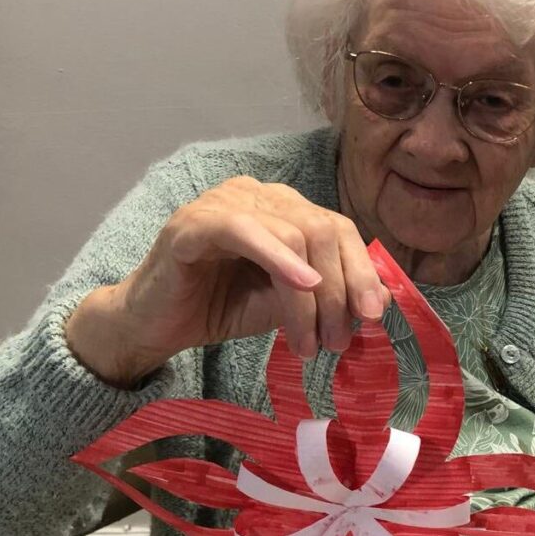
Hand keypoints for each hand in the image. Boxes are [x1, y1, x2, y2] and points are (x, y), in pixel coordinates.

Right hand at [65, 176, 387, 387]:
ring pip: (293, 236)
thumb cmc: (219, 307)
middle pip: (322, 230)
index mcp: (284, 208)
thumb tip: (379, 301)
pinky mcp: (192, 223)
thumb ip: (327, 294)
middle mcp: (259, 194)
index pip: (337, 228)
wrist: (154, 326)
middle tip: (339, 341)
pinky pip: (245, 230)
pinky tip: (302, 286)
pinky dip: (279, 259)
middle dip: (339, 290)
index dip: (362, 270)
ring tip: (310, 341)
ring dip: (310, 297)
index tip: (374, 316)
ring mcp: (224, 202)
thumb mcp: (286, 303)